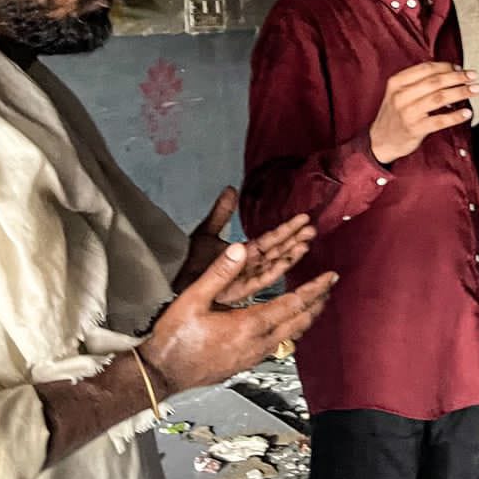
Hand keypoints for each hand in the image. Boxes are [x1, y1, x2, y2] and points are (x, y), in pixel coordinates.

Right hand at [142, 242, 336, 395]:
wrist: (160, 374)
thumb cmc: (173, 338)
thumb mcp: (192, 299)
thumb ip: (219, 273)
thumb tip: (240, 249)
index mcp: (249, 324)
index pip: (293, 304)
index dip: (314, 289)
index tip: (330, 277)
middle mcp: (258, 343)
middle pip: (299, 321)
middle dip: (317, 303)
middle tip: (330, 287)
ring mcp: (253, 357)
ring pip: (291, 336)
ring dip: (306, 318)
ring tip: (315, 305)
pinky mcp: (246, 364)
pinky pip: (278, 347)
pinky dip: (290, 332)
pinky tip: (287, 328)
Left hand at [174, 186, 315, 301]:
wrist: (166, 281)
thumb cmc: (182, 262)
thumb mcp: (204, 232)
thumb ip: (220, 213)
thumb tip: (231, 189)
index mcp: (240, 255)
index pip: (269, 240)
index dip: (286, 229)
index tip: (303, 218)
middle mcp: (245, 267)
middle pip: (275, 252)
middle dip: (294, 240)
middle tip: (312, 228)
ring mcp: (242, 279)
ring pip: (272, 265)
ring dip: (290, 253)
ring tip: (307, 241)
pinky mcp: (235, 289)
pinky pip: (260, 278)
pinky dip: (276, 268)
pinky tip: (289, 258)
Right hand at [368, 61, 478, 164]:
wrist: (380, 141)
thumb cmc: (395, 115)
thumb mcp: (398, 93)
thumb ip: (417, 82)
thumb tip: (449, 71)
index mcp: (397, 82)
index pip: (426, 68)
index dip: (446, 66)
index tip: (461, 68)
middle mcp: (401, 96)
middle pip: (435, 81)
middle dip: (458, 77)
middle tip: (473, 76)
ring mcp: (408, 113)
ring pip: (439, 98)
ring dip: (460, 92)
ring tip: (475, 90)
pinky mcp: (415, 129)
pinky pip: (440, 121)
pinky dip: (455, 116)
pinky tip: (467, 112)